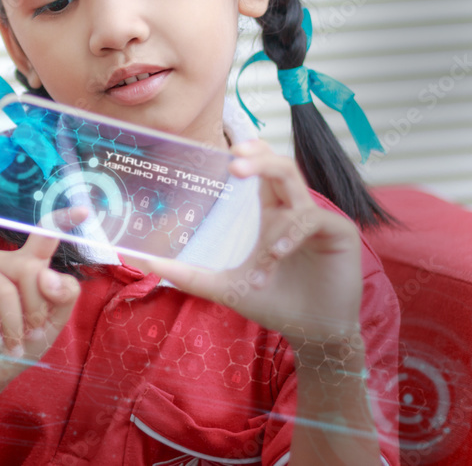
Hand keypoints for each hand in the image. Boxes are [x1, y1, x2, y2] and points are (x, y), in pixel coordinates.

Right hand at [0, 215, 83, 395]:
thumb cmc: (21, 344)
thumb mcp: (52, 323)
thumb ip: (63, 296)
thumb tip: (49, 277)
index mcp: (28, 265)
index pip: (45, 236)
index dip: (63, 220)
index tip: (85, 210)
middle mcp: (2, 261)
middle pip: (29, 269)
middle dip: (36, 308)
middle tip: (32, 333)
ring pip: (5, 289)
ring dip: (14, 325)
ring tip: (13, 344)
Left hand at [125, 140, 364, 348]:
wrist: (312, 334)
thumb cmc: (273, 303)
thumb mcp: (225, 287)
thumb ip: (188, 274)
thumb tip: (145, 262)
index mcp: (273, 214)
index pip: (263, 169)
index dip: (252, 154)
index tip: (229, 149)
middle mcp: (296, 210)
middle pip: (281, 166)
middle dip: (260, 159)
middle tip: (235, 163)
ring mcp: (319, 220)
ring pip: (297, 190)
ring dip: (277, 216)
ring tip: (268, 252)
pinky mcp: (339, 234)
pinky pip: (313, 221)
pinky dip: (293, 235)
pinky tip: (278, 255)